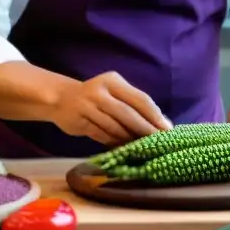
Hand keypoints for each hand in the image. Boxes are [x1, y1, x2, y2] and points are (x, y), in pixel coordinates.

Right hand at [52, 71, 171, 145]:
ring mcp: (88, 107)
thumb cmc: (97, 96)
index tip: (167, 129)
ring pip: (115, 127)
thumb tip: (162, 123)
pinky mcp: (79, 122)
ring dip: (130, 138)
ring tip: (143, 147)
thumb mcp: (114, 91)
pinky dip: (115, 142)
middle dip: (145, 129)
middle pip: (128, 114)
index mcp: (113, 81)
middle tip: (158, 141)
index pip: (139, 98)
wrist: (62, 98)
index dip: (154, 115)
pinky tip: (124, 148)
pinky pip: (102, 135)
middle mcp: (100, 92)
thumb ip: (134, 104)